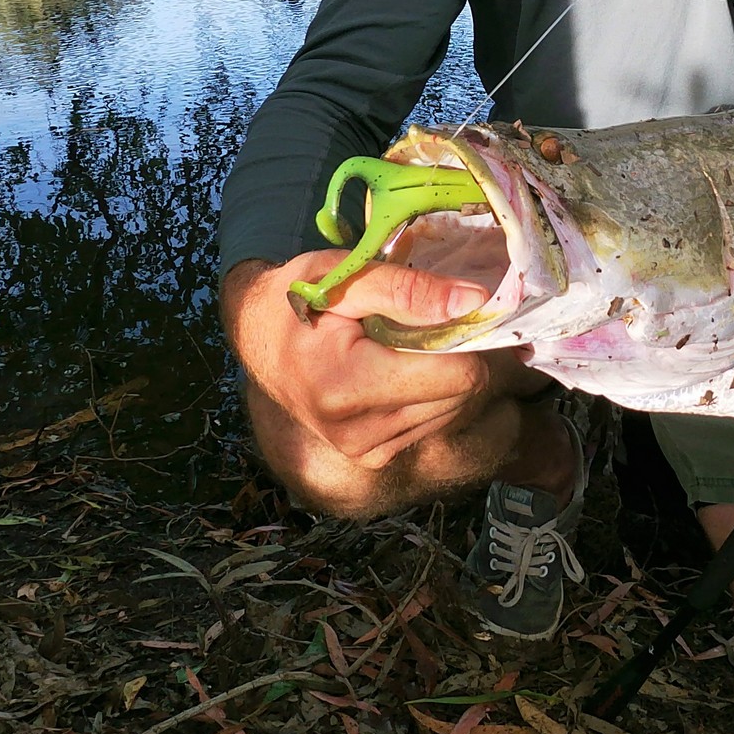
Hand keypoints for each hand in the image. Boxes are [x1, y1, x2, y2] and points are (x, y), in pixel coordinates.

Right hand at [223, 252, 491, 470]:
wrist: (258, 337)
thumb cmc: (298, 298)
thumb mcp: (346, 276)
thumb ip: (409, 289)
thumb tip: (474, 300)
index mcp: (347, 385)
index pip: (458, 375)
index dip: (465, 336)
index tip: (447, 308)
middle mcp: (358, 432)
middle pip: (462, 394)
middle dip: (455, 353)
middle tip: (420, 322)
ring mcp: (366, 450)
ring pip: (454, 409)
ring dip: (442, 373)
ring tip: (399, 345)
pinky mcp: (373, 457)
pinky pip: (433, 421)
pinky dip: (427, 392)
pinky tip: (395, 369)